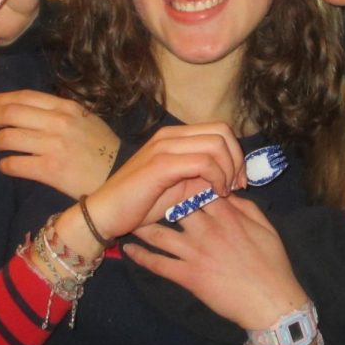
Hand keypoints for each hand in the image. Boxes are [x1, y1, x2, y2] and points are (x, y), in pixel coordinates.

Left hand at [0, 91, 118, 199]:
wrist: (121, 177)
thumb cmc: (104, 150)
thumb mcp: (87, 120)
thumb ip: (61, 112)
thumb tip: (28, 110)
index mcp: (67, 107)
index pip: (24, 97)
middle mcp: (58, 122)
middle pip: (11, 113)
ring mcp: (53, 145)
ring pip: (9, 137)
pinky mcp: (50, 170)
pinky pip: (15, 164)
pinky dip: (4, 164)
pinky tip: (3, 165)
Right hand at [80, 124, 247, 244]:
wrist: (105, 214)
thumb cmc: (139, 204)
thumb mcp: (180, 189)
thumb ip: (203, 179)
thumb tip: (232, 177)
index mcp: (174, 137)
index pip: (219, 130)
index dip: (236, 153)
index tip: (239, 180)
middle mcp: (170, 135)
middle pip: (222, 131)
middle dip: (237, 160)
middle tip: (237, 186)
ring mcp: (164, 146)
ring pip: (216, 144)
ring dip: (229, 169)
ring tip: (225, 191)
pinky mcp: (161, 163)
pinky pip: (204, 162)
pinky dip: (218, 177)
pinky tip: (216, 193)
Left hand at [124, 197, 308, 330]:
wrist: (270, 302)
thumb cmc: (272, 264)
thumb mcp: (265, 227)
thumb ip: (246, 207)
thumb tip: (227, 193)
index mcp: (227, 215)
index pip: (199, 188)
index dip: (185, 181)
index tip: (174, 178)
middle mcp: (207, 230)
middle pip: (174, 205)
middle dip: (158, 198)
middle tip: (143, 194)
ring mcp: (194, 253)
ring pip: (159, 233)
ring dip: (141, 225)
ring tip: (129, 218)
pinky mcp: (188, 276)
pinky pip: (158, 264)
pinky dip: (141, 256)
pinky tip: (129, 250)